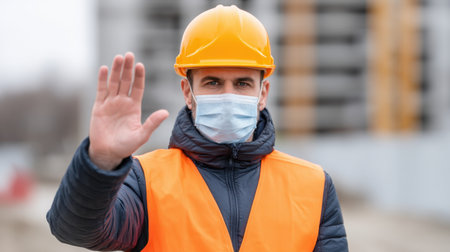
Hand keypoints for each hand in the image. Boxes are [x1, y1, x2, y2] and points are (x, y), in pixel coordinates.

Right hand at [88, 52, 168, 169]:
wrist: (108, 153)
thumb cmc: (126, 146)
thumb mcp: (141, 135)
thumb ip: (152, 123)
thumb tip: (166, 112)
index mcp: (134, 107)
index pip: (137, 87)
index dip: (139, 76)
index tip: (140, 65)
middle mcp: (122, 102)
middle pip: (125, 81)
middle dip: (128, 68)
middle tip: (129, 55)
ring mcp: (110, 103)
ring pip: (114, 83)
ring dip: (116, 70)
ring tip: (119, 57)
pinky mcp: (99, 107)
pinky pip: (101, 91)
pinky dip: (102, 80)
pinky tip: (104, 69)